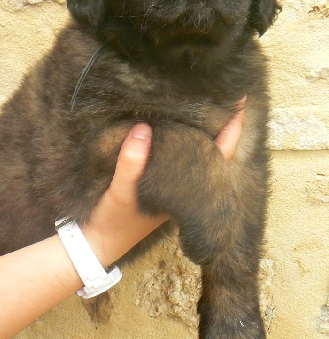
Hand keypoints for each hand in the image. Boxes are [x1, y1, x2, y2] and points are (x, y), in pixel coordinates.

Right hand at [83, 103, 244, 265]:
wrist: (97, 246)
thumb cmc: (114, 223)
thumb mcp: (121, 193)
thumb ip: (131, 163)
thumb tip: (142, 129)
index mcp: (188, 191)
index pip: (219, 154)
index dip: (231, 128)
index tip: (241, 101)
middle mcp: (186, 186)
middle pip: (211, 149)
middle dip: (218, 122)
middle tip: (220, 92)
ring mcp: (172, 184)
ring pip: (195, 151)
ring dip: (198, 127)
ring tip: (200, 100)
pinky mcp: (156, 182)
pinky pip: (175, 154)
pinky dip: (177, 136)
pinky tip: (171, 122)